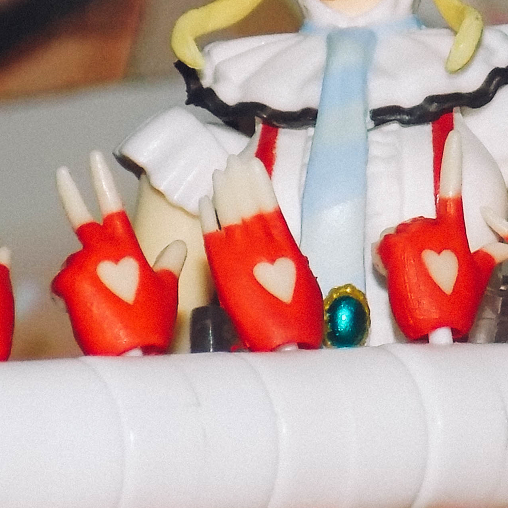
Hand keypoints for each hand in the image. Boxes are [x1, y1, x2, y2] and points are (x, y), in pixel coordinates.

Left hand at [50, 150, 184, 355]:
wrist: (131, 355)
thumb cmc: (152, 323)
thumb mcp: (167, 290)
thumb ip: (169, 264)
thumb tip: (179, 246)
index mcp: (127, 247)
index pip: (112, 203)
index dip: (101, 180)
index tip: (94, 158)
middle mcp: (102, 251)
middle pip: (79, 217)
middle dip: (69, 192)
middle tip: (61, 172)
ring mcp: (82, 266)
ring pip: (72, 264)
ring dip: (80, 278)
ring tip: (101, 306)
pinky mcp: (66, 285)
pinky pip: (60, 286)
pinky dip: (67, 296)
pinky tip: (84, 312)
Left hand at [201, 151, 323, 350]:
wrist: (283, 345)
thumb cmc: (299, 319)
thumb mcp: (303, 282)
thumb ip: (288, 259)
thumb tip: (282, 247)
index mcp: (285, 246)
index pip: (269, 204)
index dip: (259, 183)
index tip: (252, 165)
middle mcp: (262, 246)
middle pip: (246, 204)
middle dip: (239, 181)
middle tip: (232, 161)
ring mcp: (240, 256)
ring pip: (229, 215)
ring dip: (223, 192)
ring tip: (219, 173)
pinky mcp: (223, 271)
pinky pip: (212, 238)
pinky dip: (208, 219)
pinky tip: (204, 201)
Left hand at [376, 130, 507, 341]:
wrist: (436, 328)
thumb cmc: (458, 303)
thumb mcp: (478, 277)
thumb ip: (491, 255)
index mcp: (454, 229)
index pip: (453, 186)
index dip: (453, 160)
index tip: (452, 134)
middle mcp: (430, 226)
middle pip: (419, 221)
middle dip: (420, 242)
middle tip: (429, 270)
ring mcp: (409, 236)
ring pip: (399, 232)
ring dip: (402, 249)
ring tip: (414, 274)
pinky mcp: (389, 248)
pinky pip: (382, 242)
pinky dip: (385, 255)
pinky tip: (395, 271)